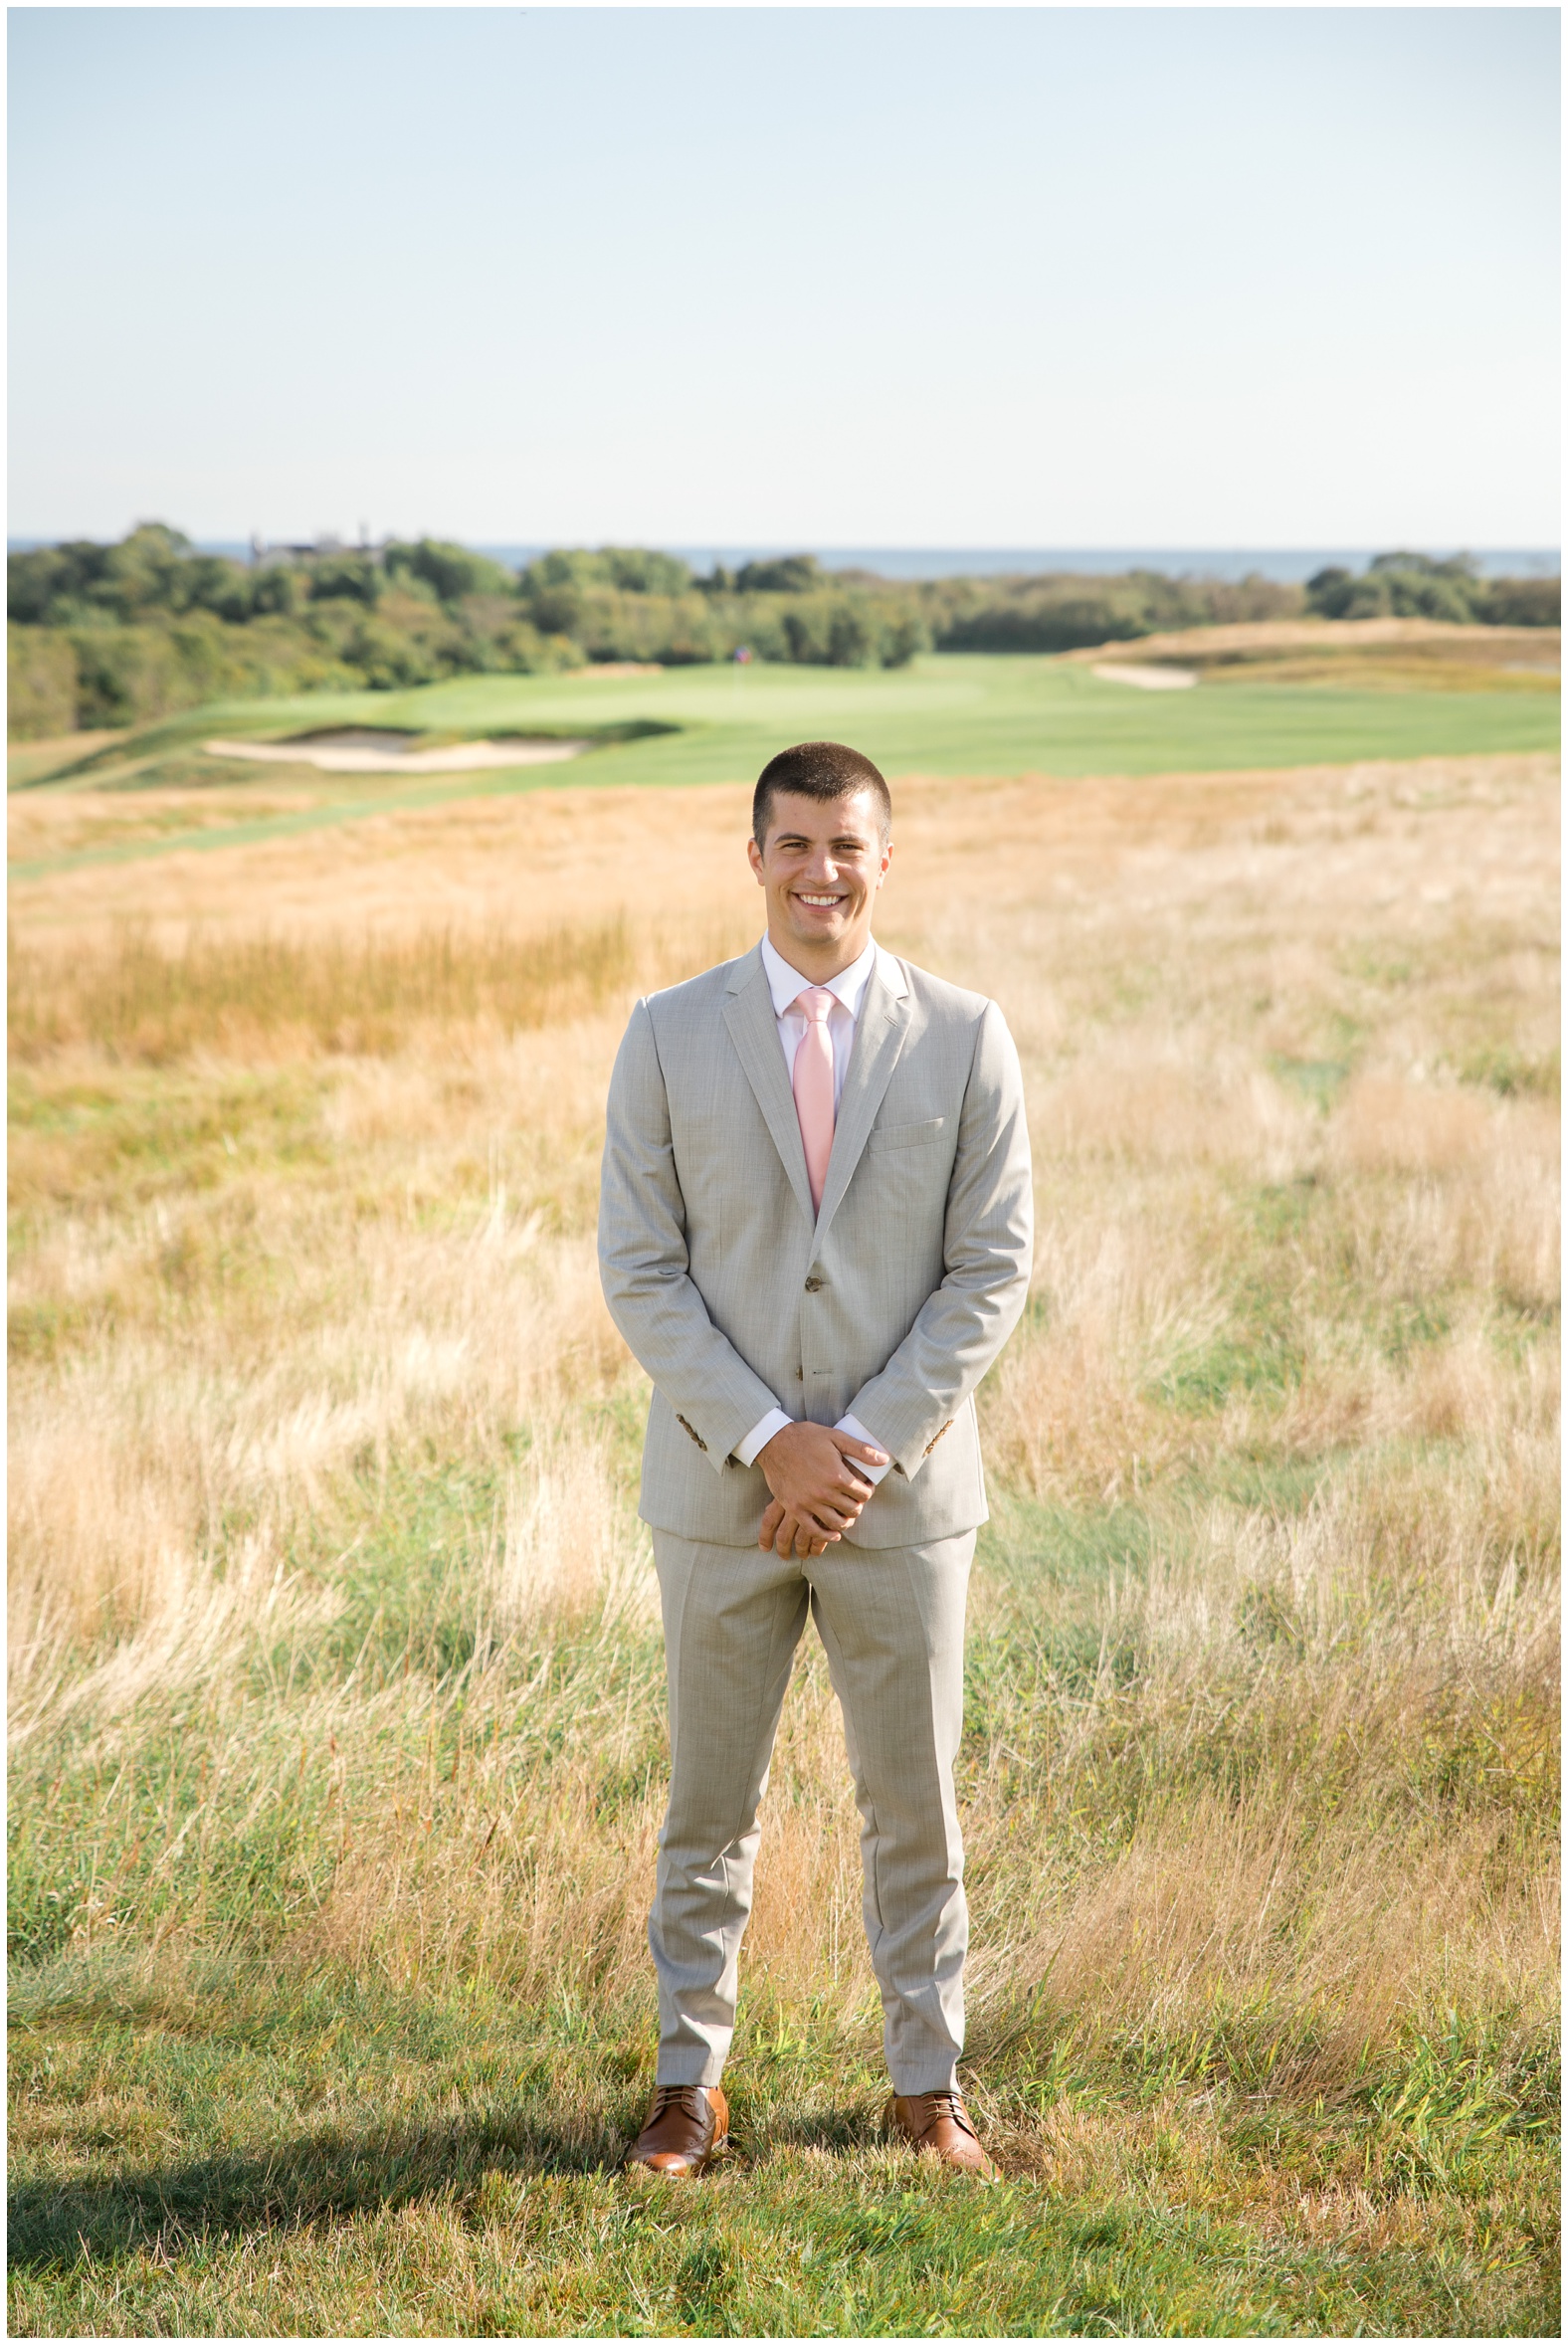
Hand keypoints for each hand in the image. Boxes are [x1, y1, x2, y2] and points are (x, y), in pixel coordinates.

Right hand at [756, 1422, 888, 1558]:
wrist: (774, 1442)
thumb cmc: (806, 1437)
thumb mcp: (836, 1437)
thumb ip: (861, 1450)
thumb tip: (883, 1459)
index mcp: (837, 1475)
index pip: (863, 1493)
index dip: (868, 1491)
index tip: (866, 1489)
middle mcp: (824, 1492)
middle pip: (852, 1509)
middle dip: (858, 1506)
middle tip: (857, 1501)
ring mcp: (808, 1502)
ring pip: (836, 1523)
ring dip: (846, 1522)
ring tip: (847, 1515)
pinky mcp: (794, 1508)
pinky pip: (813, 1530)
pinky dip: (826, 1536)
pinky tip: (834, 1534)